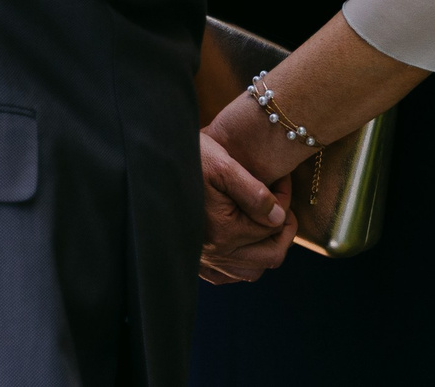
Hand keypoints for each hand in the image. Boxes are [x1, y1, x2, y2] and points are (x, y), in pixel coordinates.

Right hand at [198, 129, 294, 283]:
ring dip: (265, 249)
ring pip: (251, 271)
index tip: (281, 181)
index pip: (273, 226)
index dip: (284, 202)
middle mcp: (215, 253)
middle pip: (270, 256)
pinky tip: (242, 241)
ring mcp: (204, 261)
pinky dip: (241, 263)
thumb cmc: (187, 159)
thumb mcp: (223, 165)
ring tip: (266, 223)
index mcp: (224, 230)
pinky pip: (227, 276)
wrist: (150, 165)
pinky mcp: (194, 261)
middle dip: (284, 231)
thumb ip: (254, 193)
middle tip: (283, 205)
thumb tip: (278, 217)